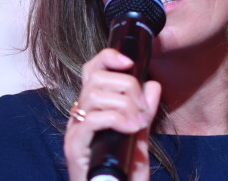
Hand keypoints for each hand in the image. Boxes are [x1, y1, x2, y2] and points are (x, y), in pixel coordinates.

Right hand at [64, 48, 161, 180]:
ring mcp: (74, 131)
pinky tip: (131, 129)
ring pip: (95, 95)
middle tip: (143, 107)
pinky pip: (92, 119)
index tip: (129, 62)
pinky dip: (116, 118)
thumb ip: (143, 110)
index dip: (108, 57)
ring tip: (139, 122)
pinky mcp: (74, 147)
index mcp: (92, 108)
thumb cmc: (125, 174)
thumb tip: (152, 84)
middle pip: (95, 77)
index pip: (92, 69)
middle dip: (126, 85)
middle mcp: (79, 115)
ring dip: (124, 104)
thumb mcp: (138, 136)